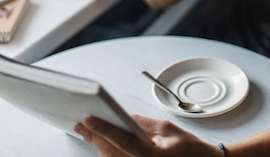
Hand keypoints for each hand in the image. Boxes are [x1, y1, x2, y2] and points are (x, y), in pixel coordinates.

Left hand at [74, 115, 221, 156]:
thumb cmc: (188, 147)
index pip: (121, 139)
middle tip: (80, 125)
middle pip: (110, 152)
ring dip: (98, 145)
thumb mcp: (167, 128)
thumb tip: (125, 117)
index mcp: (150, 155)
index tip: (88, 119)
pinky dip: (107, 152)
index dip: (103, 129)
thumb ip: (143, 123)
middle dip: (94, 137)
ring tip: (86, 131)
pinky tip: (100, 143)